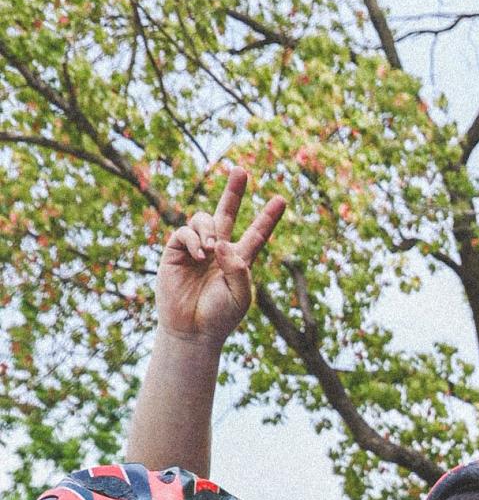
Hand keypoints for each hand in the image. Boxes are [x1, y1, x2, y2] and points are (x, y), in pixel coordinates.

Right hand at [155, 165, 285, 349]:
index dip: (268, 218)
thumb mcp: (240, 295)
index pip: (256, 234)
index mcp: (239, 260)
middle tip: (241, 170)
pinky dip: (193, 239)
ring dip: (209, 230)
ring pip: (204, 219)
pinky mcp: (176, 251)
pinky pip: (185, 232)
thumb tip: (222, 243)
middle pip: (227, 213)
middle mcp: (219, 250)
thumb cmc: (220, 316)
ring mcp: (197, 248)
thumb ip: (238, 269)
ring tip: (210, 251)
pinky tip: (200, 255)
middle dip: (234, 191)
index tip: (282, 200)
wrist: (192, 330)